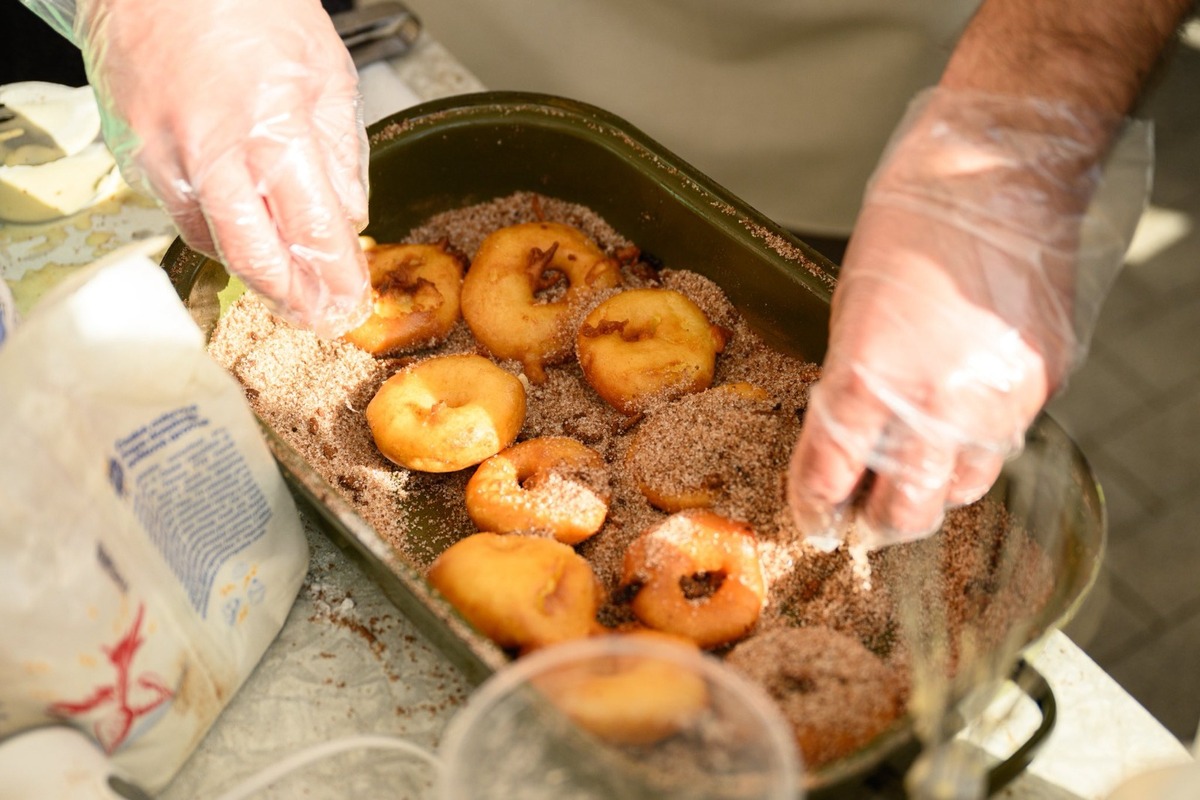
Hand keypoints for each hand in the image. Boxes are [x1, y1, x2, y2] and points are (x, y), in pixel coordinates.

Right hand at [76, 0, 370, 336]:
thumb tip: (350, 214)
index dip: (336, 277)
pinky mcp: (134, 151)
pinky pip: (180, 213)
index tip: (352, 300)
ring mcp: (165, 155)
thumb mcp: (327, 70)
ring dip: (256, 277)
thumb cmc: (249, 2)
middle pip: (258, 258)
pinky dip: (217, 236)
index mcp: (274, 127)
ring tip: (289, 292)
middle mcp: (213, 152)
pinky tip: (244, 241)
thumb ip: (342, 151)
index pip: (315, 232)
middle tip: (320, 318)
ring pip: (214, 244)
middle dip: (295, 299)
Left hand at [787, 88, 1148, 549]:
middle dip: (877, 523)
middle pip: (905, 510)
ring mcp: (993, 402)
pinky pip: (1002, 444)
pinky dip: (974, 449)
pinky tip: (957, 428)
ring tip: (913, 475)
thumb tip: (849, 436)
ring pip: (961, 490)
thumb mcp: (850, 310)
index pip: (830, 477)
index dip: (815, 509)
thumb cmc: (909, 229)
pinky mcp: (1039, 388)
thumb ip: (850, 384)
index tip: (812, 520)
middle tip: (862, 518)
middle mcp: (932, 405)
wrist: (997, 178)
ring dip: (931, 493)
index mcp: (867, 379)